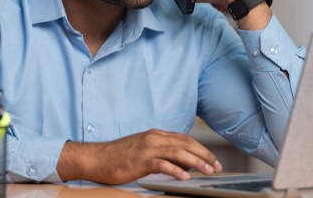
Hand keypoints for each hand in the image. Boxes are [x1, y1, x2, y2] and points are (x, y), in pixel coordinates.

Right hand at [56, 129, 222, 184]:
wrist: (95, 158)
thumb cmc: (118, 157)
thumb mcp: (143, 151)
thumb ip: (162, 154)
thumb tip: (185, 163)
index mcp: (155, 135)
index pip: (185, 139)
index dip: (202, 149)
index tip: (214, 160)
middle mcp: (153, 138)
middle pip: (186, 143)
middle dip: (204, 155)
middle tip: (217, 167)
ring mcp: (146, 148)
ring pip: (178, 152)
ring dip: (196, 162)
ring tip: (207, 171)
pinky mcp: (139, 160)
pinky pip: (161, 163)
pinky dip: (175, 169)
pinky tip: (185, 176)